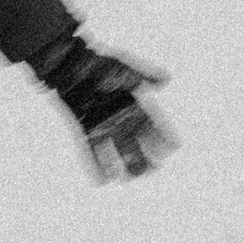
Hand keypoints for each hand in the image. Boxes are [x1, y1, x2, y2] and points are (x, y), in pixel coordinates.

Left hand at [37, 37, 176, 181]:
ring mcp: (103, 124)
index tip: (173, 147)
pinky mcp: (85, 130)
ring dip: (122, 165)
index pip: (153, 122)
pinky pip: (91, 151)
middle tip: (154, 169)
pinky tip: (101, 180)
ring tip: (129, 178)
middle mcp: (120, 116)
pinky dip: (95, 166)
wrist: (70, 64)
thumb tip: (167, 79)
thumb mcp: (126, 66)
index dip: (163, 134)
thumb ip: (145, 72)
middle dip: (146, 156)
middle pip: (137, 141)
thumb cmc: (100, 62)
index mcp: (133, 102)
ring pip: (116, 150)